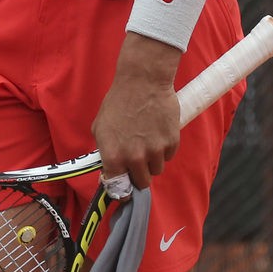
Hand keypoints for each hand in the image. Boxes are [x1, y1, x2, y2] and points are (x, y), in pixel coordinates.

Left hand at [91, 34, 182, 189]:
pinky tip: (157, 131)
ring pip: (156, 169)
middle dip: (139, 174)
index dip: (122, 188)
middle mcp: (134, 158)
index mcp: (113, 156)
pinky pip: (169, 156)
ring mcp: (155, 151)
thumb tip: (110, 167)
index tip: (125, 189)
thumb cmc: (118, 102)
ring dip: (152, 160)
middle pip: (142, 182)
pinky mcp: (172, 143)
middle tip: (137, 160)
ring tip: (147, 140)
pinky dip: (164, 148)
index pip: (119, 188)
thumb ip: (104, 150)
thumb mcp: (100, 127)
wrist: (142, 82)